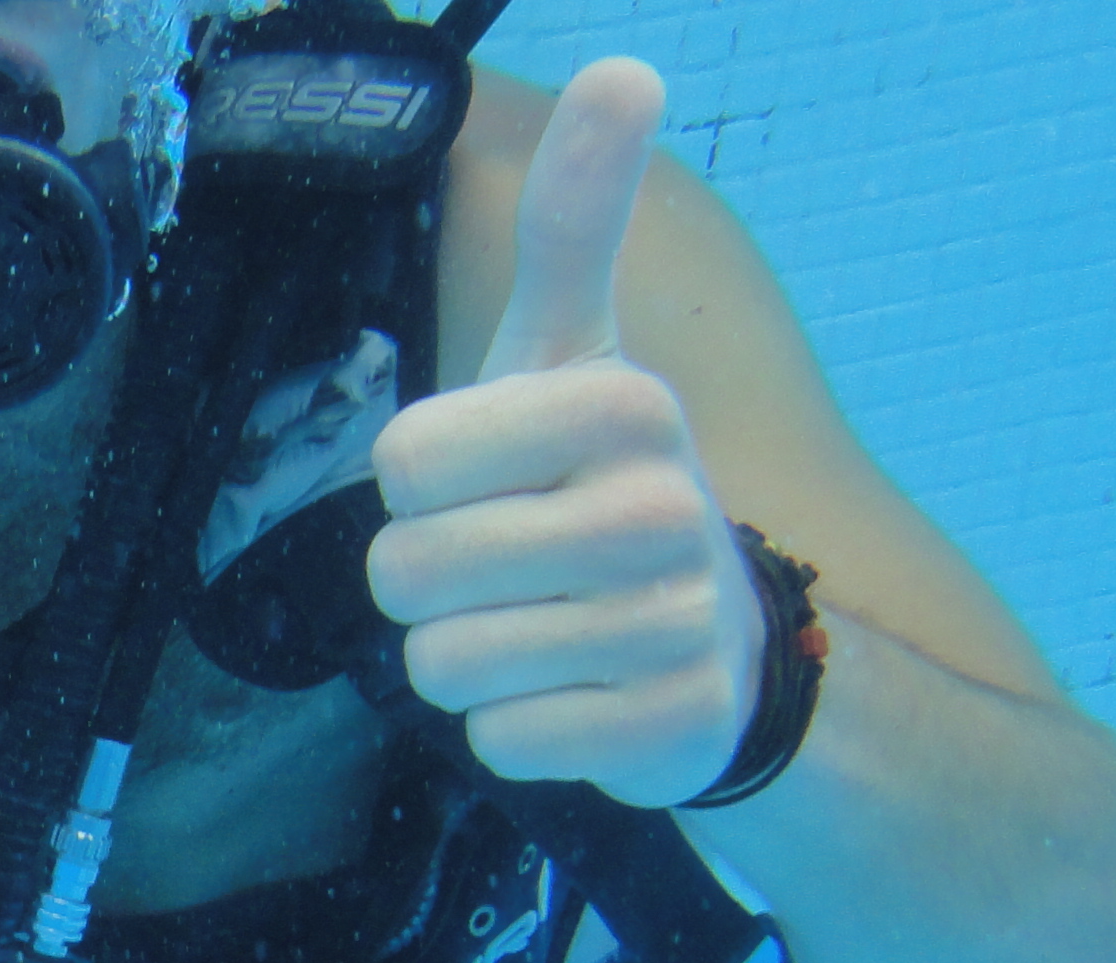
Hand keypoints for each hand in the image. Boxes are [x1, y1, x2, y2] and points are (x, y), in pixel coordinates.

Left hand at [364, 57, 764, 810]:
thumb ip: (577, 222)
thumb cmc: (598, 487)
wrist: (715, 648)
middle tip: (505, 573)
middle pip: (407, 574)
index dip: (418, 490)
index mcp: (623, 401)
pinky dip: (515, 733)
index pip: (400, 463)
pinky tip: (576, 699)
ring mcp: (674, 623)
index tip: (492, 484)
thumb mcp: (575, 352)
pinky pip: (500, 743)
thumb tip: (629, 64)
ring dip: (466, 663)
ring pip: (445, 666)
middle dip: (427, 590)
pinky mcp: (668, 729)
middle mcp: (662, 506)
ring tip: (540, 633)